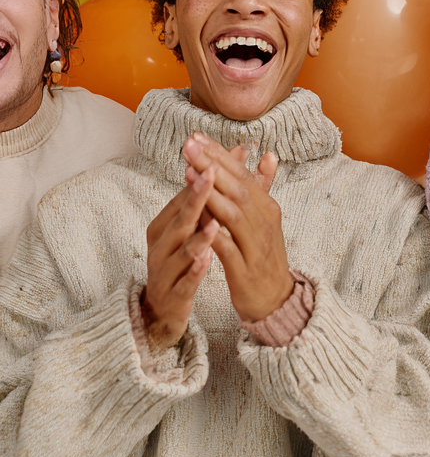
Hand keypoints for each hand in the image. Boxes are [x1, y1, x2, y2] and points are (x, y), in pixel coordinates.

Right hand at [141, 166, 218, 351]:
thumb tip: (240, 149)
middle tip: (210, 177)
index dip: (201, 177)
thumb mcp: (199, 225)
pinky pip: (183, 281)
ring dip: (196, 236)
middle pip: (180, 218)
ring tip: (213, 222)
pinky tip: (207, 260)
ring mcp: (164, 269)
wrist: (165, 306)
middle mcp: (162, 243)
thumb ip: (219, 191)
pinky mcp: (172, 293)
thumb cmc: (184, 257)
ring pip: (180, 250)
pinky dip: (194, 270)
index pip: (184, 197)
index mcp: (167, 224)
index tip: (216, 155)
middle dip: (195, 197)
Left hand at [181, 133, 292, 322]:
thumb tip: (267, 155)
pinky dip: (213, 233)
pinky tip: (197, 220)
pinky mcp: (244, 269)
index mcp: (267, 208)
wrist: (276, 299)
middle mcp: (264, 223)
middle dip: (212, 165)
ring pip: (233, 214)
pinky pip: (227, 248)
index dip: (219, 155)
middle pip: (237, 189)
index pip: (242, 175)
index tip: (196, 137)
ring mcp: (255, 246)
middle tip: (188, 145)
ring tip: (188, 172)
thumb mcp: (266, 219)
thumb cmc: (263, 256)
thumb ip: (263, 188)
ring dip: (210, 192)